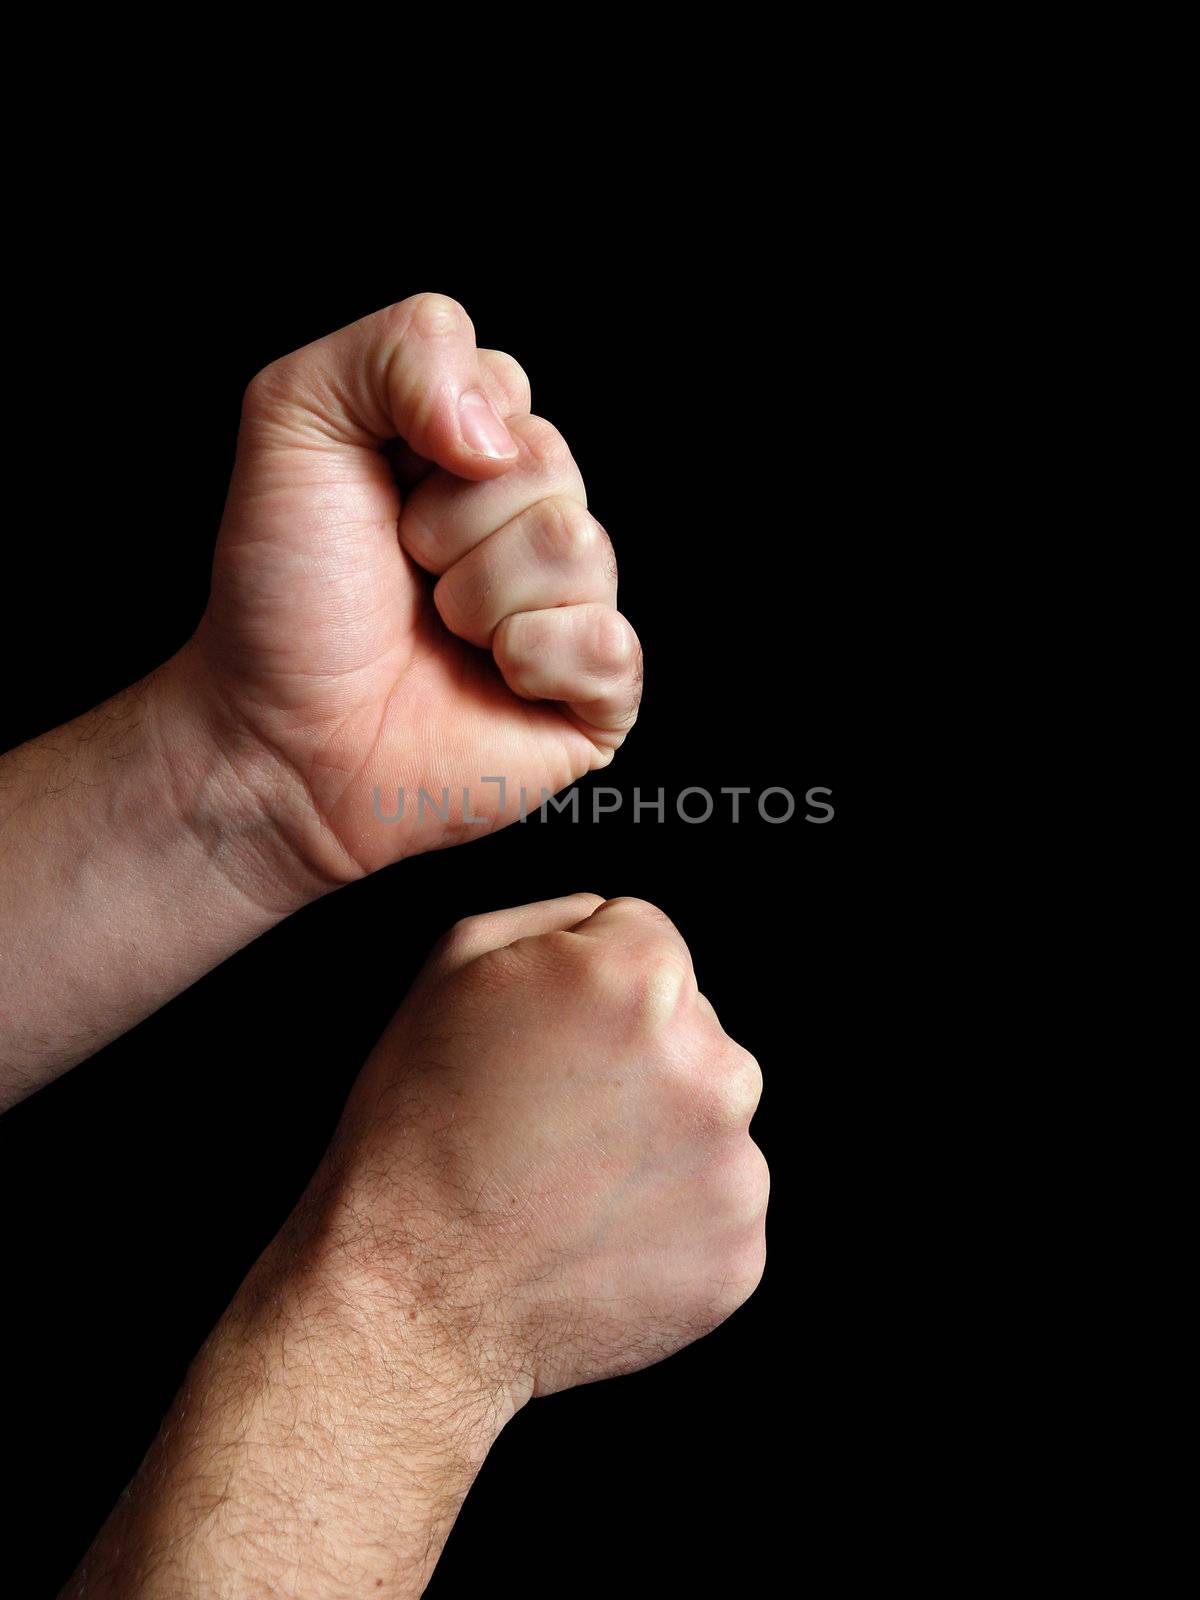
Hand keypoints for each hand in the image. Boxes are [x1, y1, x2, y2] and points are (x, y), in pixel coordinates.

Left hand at [175, 293, 642, 884]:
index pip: (507, 386)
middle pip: (550, 463)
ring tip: (438, 633)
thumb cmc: (283, 594)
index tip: (379, 498)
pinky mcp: (594, 698)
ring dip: (481, 596)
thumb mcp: (296, 420)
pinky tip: (495, 681)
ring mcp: (568, 611)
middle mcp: (528, 525)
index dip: (432, 437)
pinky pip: (609, 643)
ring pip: (578, 547)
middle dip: (451, 522)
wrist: (274, 737)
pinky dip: (536, 660)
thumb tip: (497, 429)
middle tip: (405, 574)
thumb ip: (393, 349)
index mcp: (472, 456)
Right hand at [311, 893, 768, 1405]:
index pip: (646, 935)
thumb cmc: (418, 1130)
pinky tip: (595, 1227)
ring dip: (659, 1133)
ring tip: (569, 1174)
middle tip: (549, 1109)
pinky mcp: (740, 1250)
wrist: (413, 1294)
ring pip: (709, 1114)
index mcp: (641, 981)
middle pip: (691, 1025)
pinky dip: (670, 1213)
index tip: (545, 1030)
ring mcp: (735, 1166)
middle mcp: (711, 1064)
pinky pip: (715, 1202)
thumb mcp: (449, 968)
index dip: (583, 977)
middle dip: (633, 1054)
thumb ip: (555, 917)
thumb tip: (609, 920)